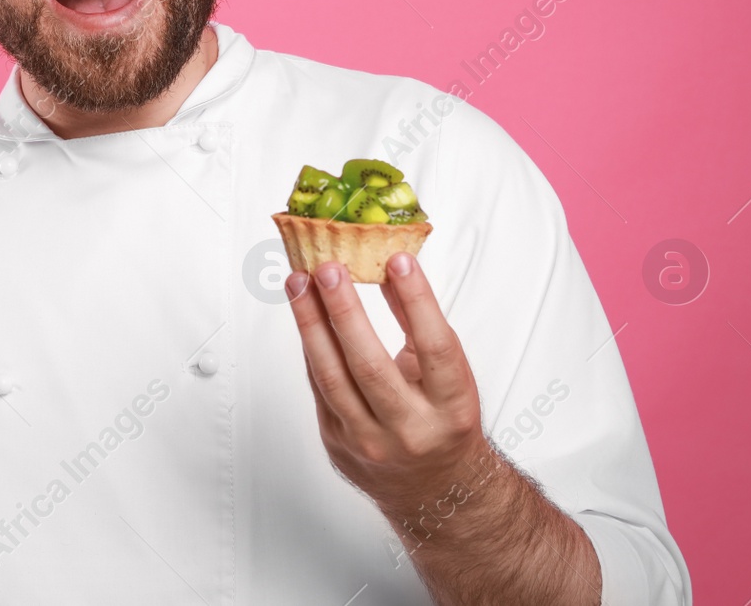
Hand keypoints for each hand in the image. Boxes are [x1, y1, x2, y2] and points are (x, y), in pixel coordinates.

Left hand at [284, 253, 486, 520]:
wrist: (434, 489)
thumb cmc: (443, 422)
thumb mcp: (449, 376)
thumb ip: (419, 324)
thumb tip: (393, 266)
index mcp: (451, 409)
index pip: (435, 348)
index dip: (418, 301)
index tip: (399, 260)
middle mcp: (410, 430)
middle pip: (370, 365)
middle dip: (344, 310)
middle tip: (328, 268)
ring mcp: (369, 442)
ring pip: (331, 376)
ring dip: (310, 323)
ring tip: (299, 282)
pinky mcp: (337, 443)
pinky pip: (318, 387)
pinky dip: (310, 346)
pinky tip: (303, 313)